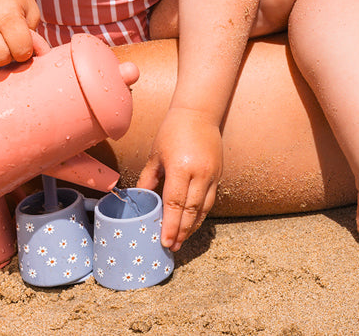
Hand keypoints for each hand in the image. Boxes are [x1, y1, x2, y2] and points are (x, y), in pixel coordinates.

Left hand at [136, 107, 222, 251]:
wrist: (199, 113)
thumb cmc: (173, 131)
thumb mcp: (156, 154)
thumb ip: (148, 179)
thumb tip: (140, 199)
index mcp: (181, 167)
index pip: (175, 204)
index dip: (170, 226)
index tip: (166, 242)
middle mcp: (200, 173)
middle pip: (191, 210)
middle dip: (182, 231)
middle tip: (173, 246)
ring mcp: (212, 174)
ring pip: (204, 208)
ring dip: (193, 226)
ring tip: (183, 239)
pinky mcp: (218, 174)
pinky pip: (210, 199)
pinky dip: (201, 213)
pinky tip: (192, 222)